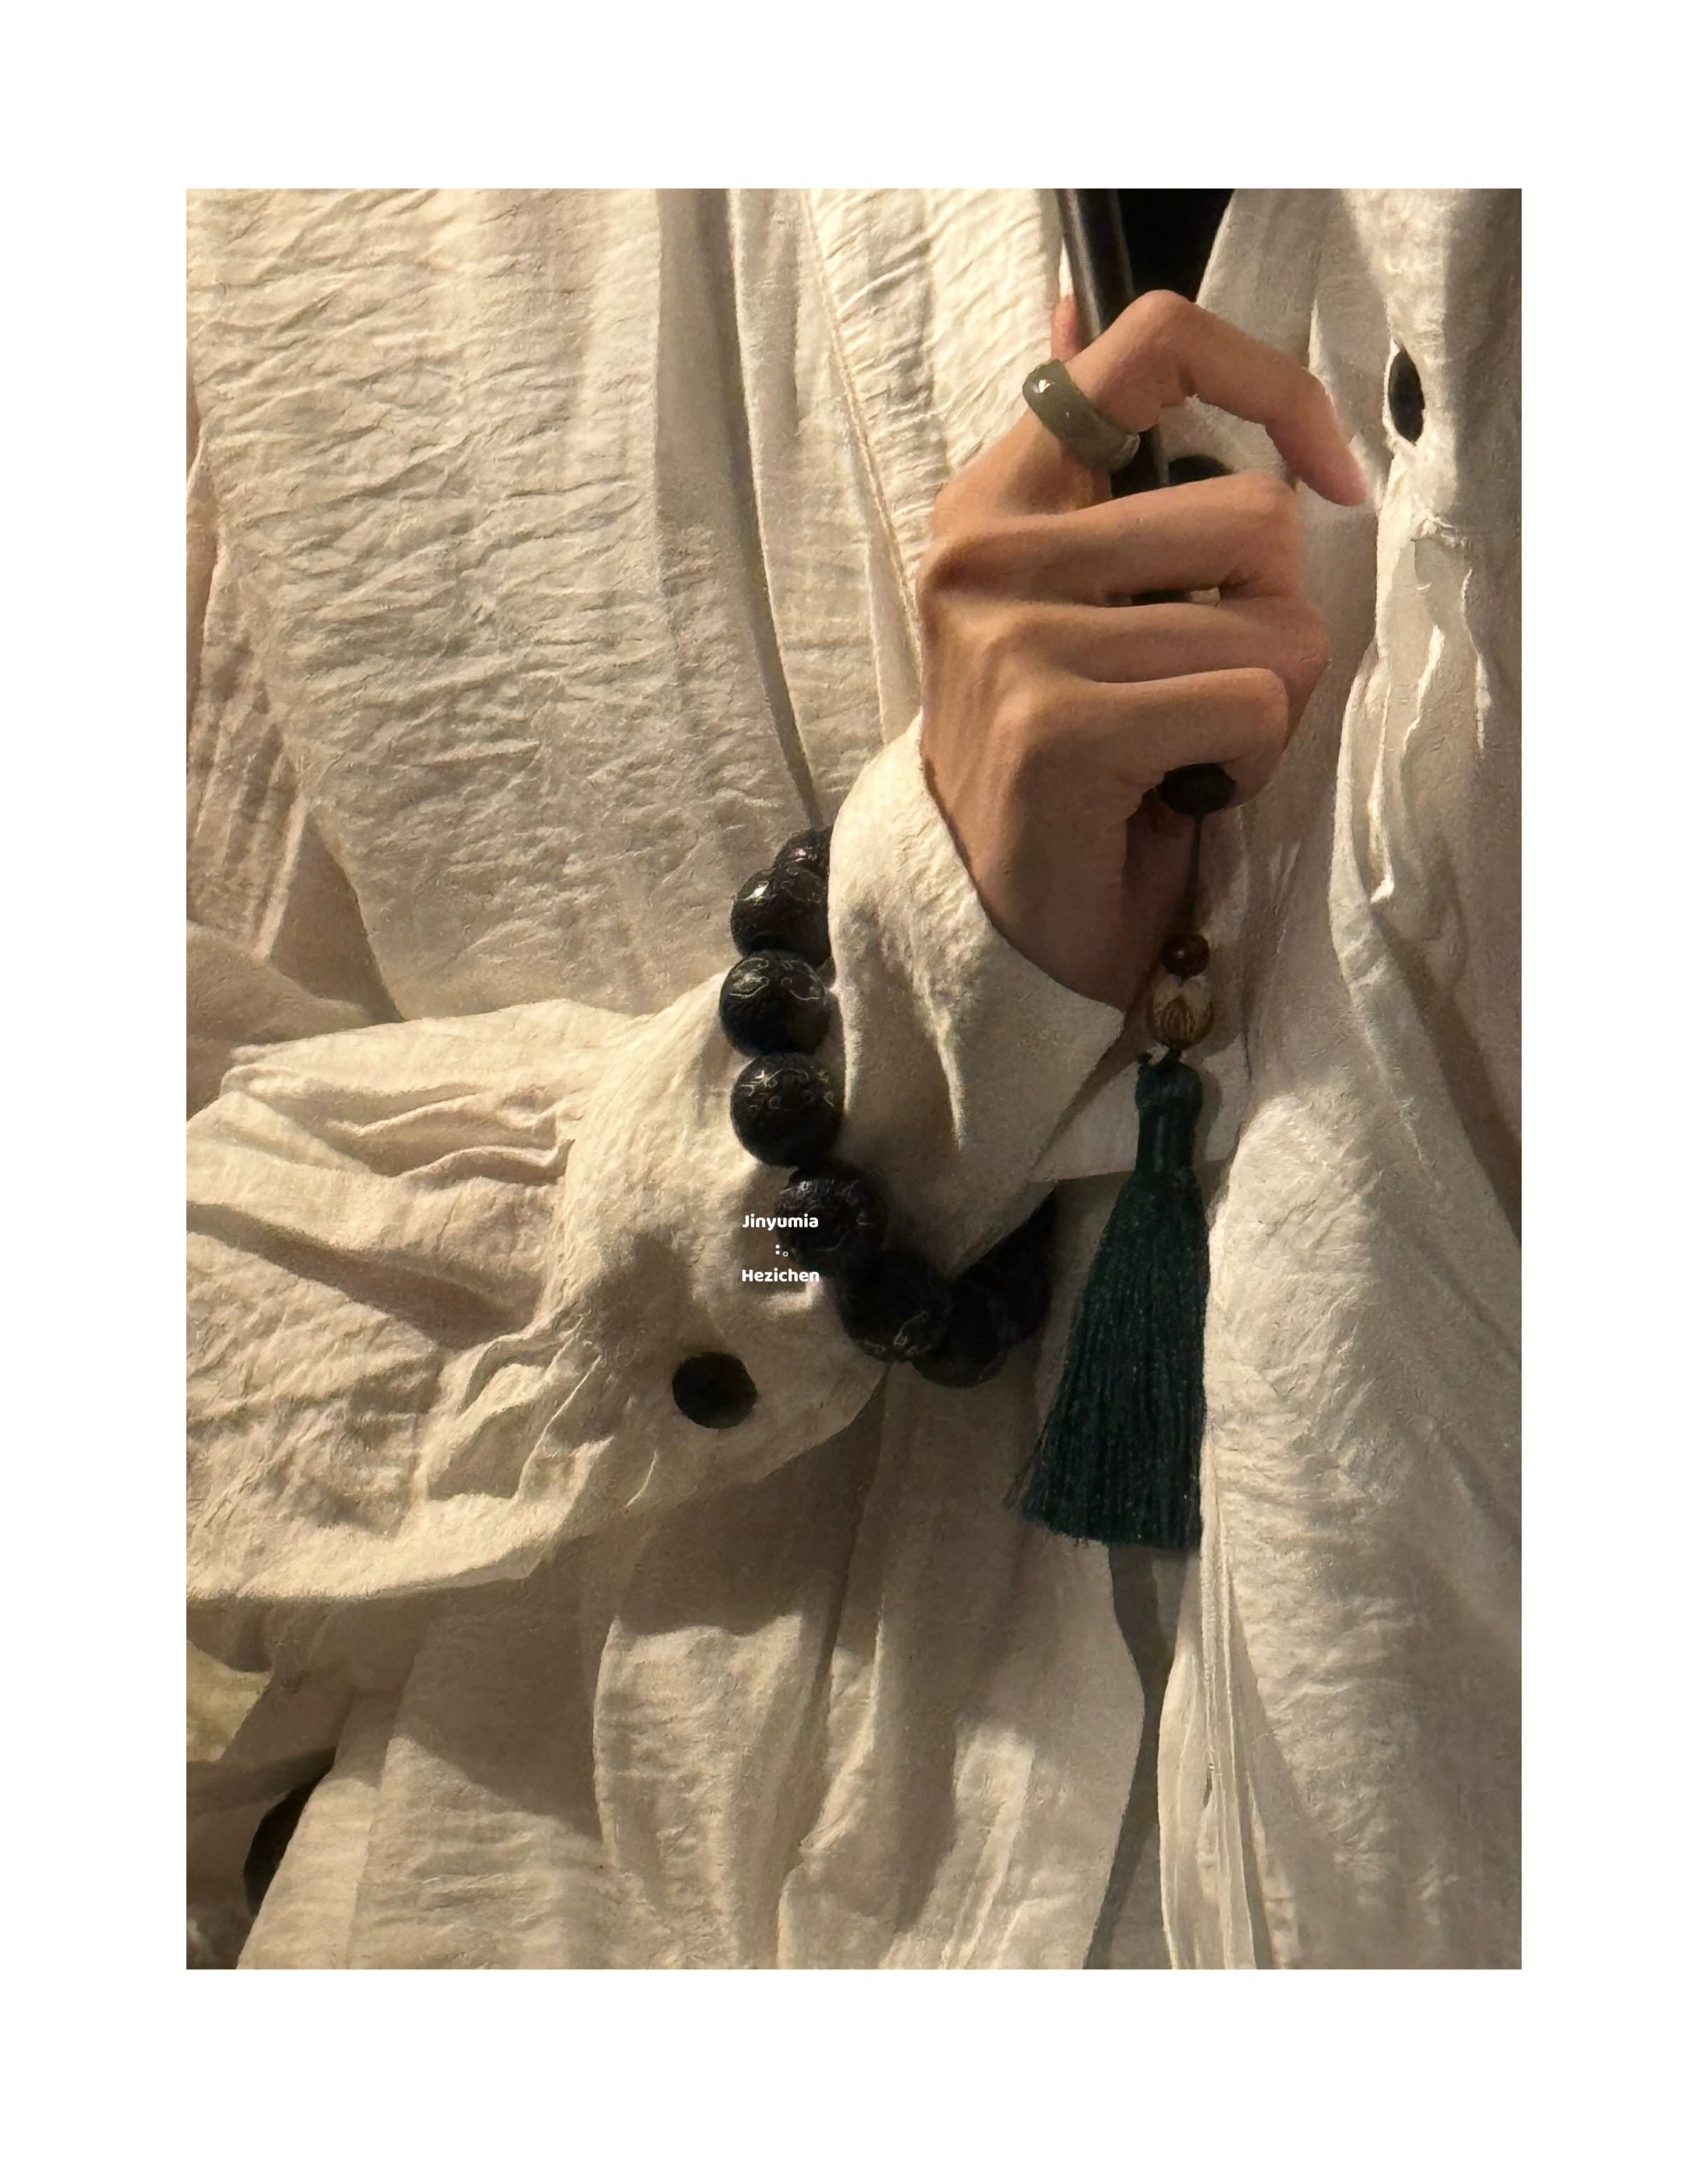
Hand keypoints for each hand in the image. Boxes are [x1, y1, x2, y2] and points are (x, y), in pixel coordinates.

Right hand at [918, 288, 1365, 1013]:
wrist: (995, 919)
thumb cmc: (1060, 755)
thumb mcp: (1059, 595)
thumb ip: (1081, 468)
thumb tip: (1071, 313)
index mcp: (993, 500)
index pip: (1152, 346)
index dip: (1274, 388)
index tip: (1328, 475)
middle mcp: (987, 554)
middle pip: (1254, 516)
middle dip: (1276, 617)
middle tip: (1208, 683)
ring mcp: (1015, 641)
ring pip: (1270, 625)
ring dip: (1265, 706)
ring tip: (1186, 747)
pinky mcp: (1057, 729)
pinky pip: (1249, 707)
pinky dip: (1245, 763)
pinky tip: (1181, 793)